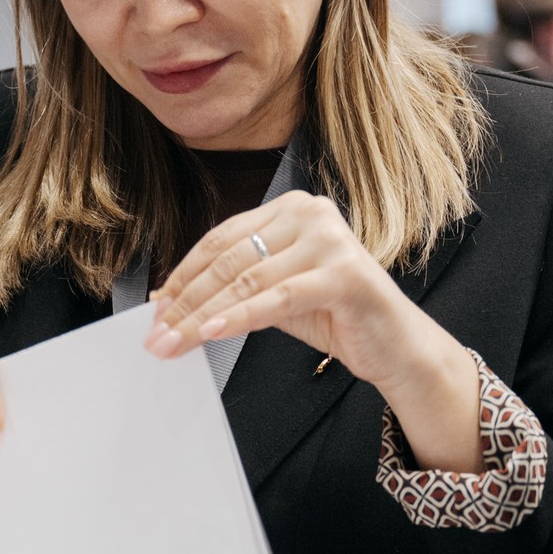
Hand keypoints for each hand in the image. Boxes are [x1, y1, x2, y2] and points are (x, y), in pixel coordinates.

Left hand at [147, 192, 484, 471]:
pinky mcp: (344, 274)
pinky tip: (210, 332)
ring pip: (247, 280)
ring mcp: (331, 240)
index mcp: (292, 208)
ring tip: (174, 342)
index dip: (183, 274)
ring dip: (202, 315)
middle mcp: (311, 213)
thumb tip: (168, 299)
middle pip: (229, 260)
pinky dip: (239, 316)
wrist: (396, 345)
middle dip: (186, 300)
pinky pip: (277, 298)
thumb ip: (233, 289)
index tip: (156, 308)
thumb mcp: (276, 295)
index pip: (221, 239)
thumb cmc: (337, 316)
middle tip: (157, 334)